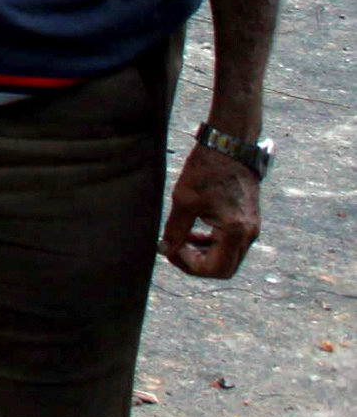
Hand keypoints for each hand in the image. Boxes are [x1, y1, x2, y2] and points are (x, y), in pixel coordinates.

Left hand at [161, 142, 262, 277]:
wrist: (230, 146)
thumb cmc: (207, 170)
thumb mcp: (184, 200)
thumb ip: (175, 229)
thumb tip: (165, 250)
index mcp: (236, 232)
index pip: (216, 269)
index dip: (190, 266)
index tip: (171, 250)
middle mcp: (248, 235)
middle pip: (224, 268)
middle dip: (197, 263)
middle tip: (174, 248)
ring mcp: (250, 229)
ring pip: (227, 257)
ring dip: (203, 254)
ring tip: (181, 239)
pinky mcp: (247, 221)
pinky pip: (230, 244)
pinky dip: (211, 243)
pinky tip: (193, 232)